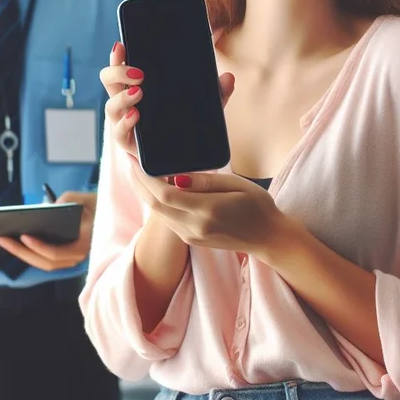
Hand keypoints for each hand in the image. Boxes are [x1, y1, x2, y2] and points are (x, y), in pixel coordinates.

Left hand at [0, 191, 96, 270]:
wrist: (113, 216)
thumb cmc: (100, 206)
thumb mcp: (87, 198)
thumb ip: (69, 198)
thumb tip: (48, 207)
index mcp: (83, 245)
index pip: (56, 253)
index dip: (38, 247)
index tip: (23, 236)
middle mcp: (77, 257)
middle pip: (45, 262)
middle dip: (21, 252)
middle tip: (2, 239)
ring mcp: (71, 259)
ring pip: (44, 263)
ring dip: (23, 253)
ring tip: (4, 241)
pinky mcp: (66, 256)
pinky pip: (46, 258)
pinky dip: (30, 252)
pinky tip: (16, 242)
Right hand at [99, 41, 235, 157]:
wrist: (185, 161)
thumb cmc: (188, 126)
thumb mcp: (204, 107)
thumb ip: (217, 93)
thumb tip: (228, 77)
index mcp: (138, 87)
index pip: (122, 67)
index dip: (117, 55)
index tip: (122, 45)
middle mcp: (126, 103)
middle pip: (108, 81)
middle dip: (117, 72)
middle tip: (139, 73)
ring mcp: (125, 124)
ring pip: (110, 106)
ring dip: (122, 98)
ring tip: (139, 93)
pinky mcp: (129, 144)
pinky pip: (119, 133)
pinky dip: (125, 124)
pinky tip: (136, 116)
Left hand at [128, 165, 293, 256]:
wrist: (268, 238)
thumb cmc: (257, 205)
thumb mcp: (236, 184)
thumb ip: (205, 181)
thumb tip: (175, 175)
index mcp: (206, 210)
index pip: (164, 193)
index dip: (145, 176)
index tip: (136, 159)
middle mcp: (194, 227)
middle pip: (154, 204)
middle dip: (138, 183)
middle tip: (131, 162)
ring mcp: (191, 236)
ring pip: (157, 213)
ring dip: (144, 193)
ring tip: (139, 171)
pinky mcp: (191, 240)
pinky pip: (167, 219)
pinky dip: (157, 202)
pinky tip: (156, 187)